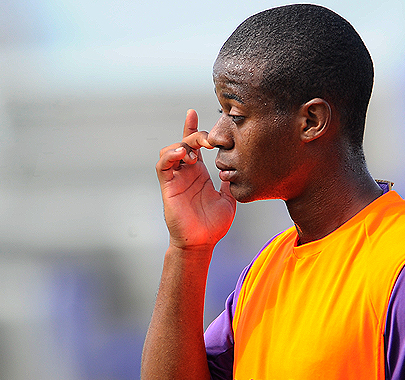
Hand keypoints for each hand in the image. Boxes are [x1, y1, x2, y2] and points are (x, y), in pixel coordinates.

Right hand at [156, 109, 235, 248]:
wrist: (202, 243)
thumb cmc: (214, 224)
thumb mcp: (229, 198)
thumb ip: (231, 181)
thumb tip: (241, 167)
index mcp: (199, 173)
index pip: (195, 146)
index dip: (193, 128)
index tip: (194, 112)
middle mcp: (186, 173)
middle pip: (184, 143)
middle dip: (195, 135)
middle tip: (209, 140)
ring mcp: (176, 179)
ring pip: (170, 151)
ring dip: (182, 145)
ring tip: (195, 151)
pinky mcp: (168, 187)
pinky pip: (162, 166)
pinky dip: (169, 156)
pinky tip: (182, 155)